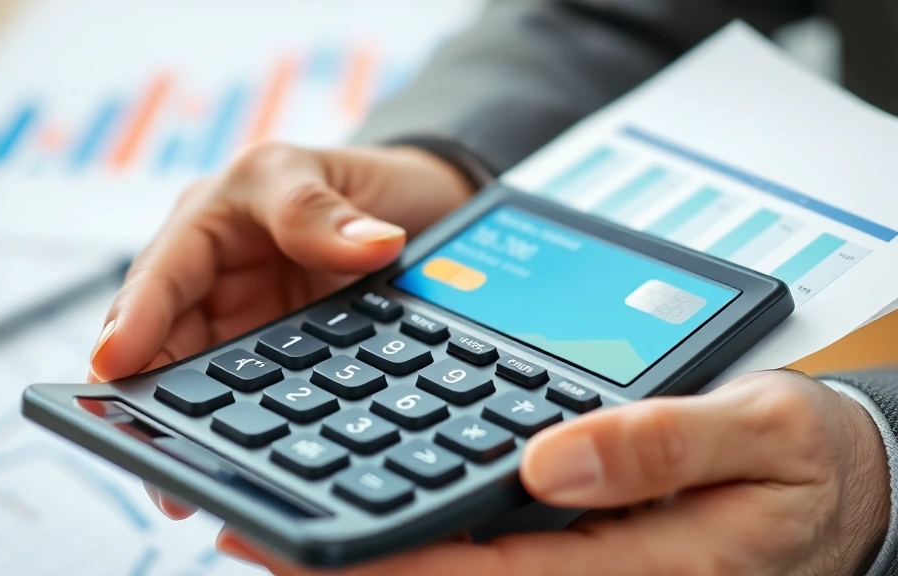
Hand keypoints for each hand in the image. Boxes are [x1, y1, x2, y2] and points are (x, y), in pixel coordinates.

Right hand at [87, 143, 473, 516]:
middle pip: (169, 348)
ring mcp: (251, 335)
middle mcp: (217, 287)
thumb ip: (322, 210)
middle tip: (146, 450)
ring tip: (187, 488)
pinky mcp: (289, 373)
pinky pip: (265, 408)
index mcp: (207, 226)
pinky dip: (252, 440)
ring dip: (196, 434)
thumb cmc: (358, 182)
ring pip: (210, 390)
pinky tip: (254, 473)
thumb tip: (371, 245)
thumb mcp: (328, 172)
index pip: (161, 276)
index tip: (114, 364)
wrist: (426, 212)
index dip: (133, 321)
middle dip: (151, 401)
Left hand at [216, 371, 890, 575]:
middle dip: (354, 567)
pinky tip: (373, 495)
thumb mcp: (762, 437)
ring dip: (373, 548)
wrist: (837, 478)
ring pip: (460, 566)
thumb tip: (550, 462)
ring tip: (281, 520)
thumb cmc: (806, 463)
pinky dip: (421, 524)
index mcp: (637, 568)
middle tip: (255, 533)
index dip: (396, 569)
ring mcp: (580, 565)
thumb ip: (664, 444)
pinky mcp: (574, 546)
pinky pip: (486, 543)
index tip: (310, 553)